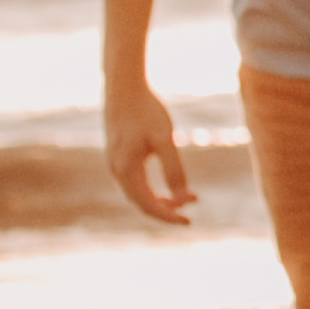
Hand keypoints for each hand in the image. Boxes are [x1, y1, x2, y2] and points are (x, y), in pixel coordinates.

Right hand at [103, 78, 196, 225]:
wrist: (124, 86)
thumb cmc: (146, 110)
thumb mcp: (164, 139)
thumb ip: (173, 169)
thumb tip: (183, 197)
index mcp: (126, 170)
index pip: (148, 206)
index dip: (168, 216)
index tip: (189, 222)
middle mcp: (116, 170)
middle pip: (142, 203)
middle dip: (168, 207)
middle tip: (194, 202)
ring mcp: (115, 163)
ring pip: (138, 193)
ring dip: (162, 198)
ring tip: (188, 194)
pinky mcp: (118, 155)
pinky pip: (135, 182)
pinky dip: (153, 187)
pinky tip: (170, 182)